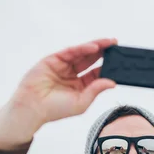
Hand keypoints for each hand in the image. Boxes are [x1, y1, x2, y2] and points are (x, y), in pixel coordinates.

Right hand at [0, 38, 117, 149]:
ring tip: (109, 43)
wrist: (32, 108)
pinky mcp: (53, 59)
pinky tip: (93, 47)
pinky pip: (70, 52)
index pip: (97, 73)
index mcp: (80, 86)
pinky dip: (82, 48)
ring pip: (82, 53)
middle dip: (104, 52)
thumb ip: (96, 90)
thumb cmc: (55, 109)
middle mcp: (73, 74)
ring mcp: (63, 66)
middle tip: (117, 46)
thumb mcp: (81, 102)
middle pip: (92, 60)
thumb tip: (112, 82)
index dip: (109, 67)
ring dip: (96, 47)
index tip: (122, 62)